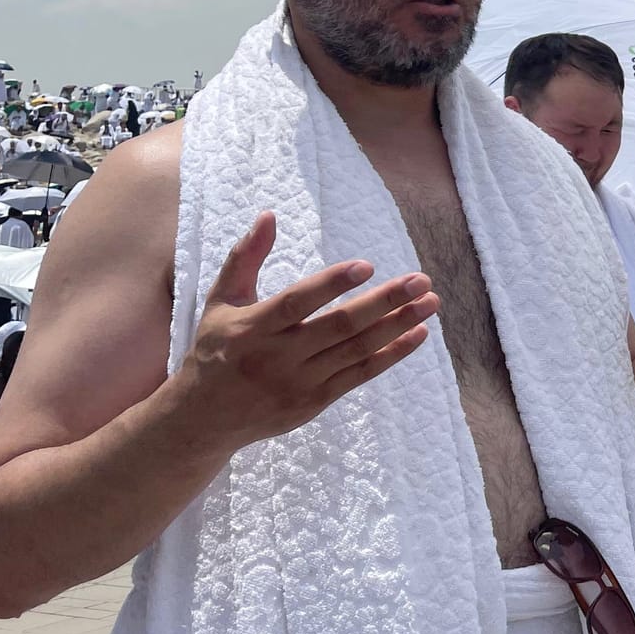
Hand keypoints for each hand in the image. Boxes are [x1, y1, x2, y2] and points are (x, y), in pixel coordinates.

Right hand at [170, 212, 437, 453]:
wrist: (204, 418)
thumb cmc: (216, 348)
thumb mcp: (221, 301)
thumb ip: (245, 258)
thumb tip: (268, 215)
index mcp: (253, 327)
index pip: (298, 302)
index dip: (332, 284)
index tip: (367, 265)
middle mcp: (278, 357)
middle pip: (339, 326)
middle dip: (385, 302)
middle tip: (421, 280)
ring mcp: (299, 382)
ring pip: (357, 350)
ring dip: (398, 325)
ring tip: (430, 302)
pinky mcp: (315, 402)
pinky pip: (360, 375)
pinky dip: (391, 355)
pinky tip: (417, 333)